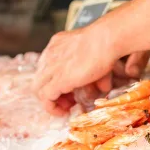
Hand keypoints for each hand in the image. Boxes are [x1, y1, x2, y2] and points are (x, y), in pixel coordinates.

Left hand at [33, 24, 149, 114]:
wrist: (108, 38)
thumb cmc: (110, 41)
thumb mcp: (98, 54)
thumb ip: (94, 68)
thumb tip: (102, 86)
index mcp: (59, 43)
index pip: (49, 64)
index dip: (57, 79)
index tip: (70, 88)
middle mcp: (51, 53)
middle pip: (41, 76)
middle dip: (53, 90)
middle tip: (67, 100)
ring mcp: (52, 66)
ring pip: (39, 88)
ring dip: (51, 100)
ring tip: (65, 108)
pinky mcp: (57, 80)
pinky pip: (45, 97)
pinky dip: (51, 107)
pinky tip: (62, 112)